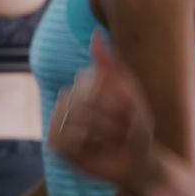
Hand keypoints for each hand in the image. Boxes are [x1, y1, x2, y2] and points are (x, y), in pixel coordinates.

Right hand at [48, 35, 156, 189]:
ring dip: (102, 133)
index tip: (128, 108)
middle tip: (121, 129)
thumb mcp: (130, 93)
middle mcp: (67, 101)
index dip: (114, 98)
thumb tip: (95, 34)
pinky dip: (87, 147)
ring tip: (110, 141)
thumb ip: (111, 65)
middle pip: (82, 101)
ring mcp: (58, 123)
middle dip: (110, 118)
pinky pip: (66, 140)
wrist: (139, 161)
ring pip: (75, 120)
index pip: (89, 81)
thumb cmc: (138, 126)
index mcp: (84, 84)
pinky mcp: (56, 145)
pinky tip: (94, 151)